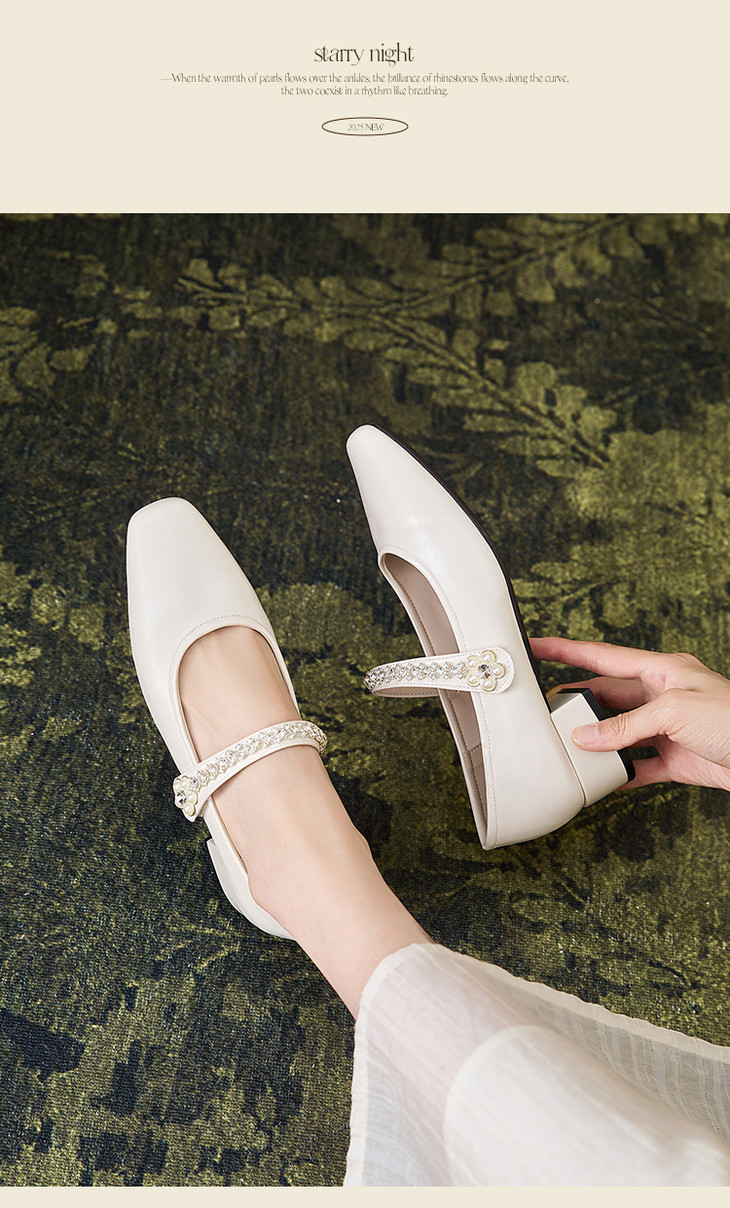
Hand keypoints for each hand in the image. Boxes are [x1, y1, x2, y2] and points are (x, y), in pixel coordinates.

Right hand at [531, 636, 729, 791]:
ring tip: (569, 751)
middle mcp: (662, 697)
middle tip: (546, 715)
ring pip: (618, 733)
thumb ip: (626, 724)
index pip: (603, 656)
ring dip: (596, 744)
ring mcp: (668, 729)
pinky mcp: (675, 760)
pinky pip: (637, 766)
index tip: (535, 646)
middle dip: (577, 706)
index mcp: (662, 670)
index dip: (566, 650)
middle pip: (607, 698)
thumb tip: (588, 738)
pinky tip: (601, 779)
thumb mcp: (674, 712)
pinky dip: (618, 773)